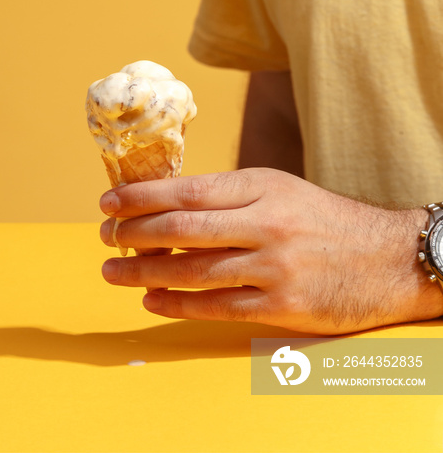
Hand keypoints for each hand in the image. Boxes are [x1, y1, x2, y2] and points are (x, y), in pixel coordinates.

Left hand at [99, 169, 442, 333]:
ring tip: (114, 272)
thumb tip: (170, 205)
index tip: (109, 202)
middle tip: (105, 236)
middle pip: (182, 230)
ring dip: (144, 273)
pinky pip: (216, 306)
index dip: (142, 197)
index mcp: (262, 186)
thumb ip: (231, 196)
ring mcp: (273, 266)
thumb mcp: (281, 189)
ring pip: (192, 271)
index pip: (188, 190)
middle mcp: (265, 223)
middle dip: (134, 233)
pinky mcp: (282, 305)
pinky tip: (152, 300)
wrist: (387, 257)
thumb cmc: (325, 219)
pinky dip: (177, 304)